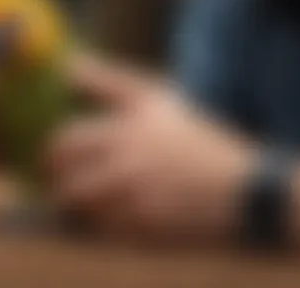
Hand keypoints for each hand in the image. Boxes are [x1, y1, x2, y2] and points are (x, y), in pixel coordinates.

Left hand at [47, 54, 254, 242]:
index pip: (65, 142)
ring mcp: (134, 200)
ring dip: (75, 205)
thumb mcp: (157, 100)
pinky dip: (100, 227)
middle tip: (60, 183)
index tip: (52, 158)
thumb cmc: (196, 139)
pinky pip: (103, 232)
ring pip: (80, 206)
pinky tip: (113, 219)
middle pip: (66, 177)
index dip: (51, 153)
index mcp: (125, 129)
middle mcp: (125, 163)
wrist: (247, 192)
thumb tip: (69, 68)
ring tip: (83, 203)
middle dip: (56, 181)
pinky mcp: (145, 232)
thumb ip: (109, 83)